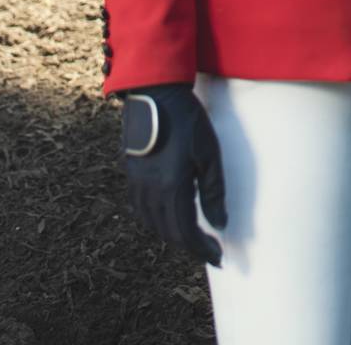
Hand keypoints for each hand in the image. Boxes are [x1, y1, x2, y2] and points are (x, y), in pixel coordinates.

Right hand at [121, 83, 226, 265]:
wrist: (155, 94)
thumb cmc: (187, 120)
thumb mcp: (209, 153)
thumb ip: (214, 191)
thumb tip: (220, 224)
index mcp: (172, 188)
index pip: (186, 233)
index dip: (202, 249)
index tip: (217, 257)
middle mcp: (150, 193)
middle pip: (169, 233)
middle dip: (190, 245)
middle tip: (209, 248)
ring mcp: (137, 185)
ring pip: (153, 224)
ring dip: (173, 234)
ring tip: (192, 234)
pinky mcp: (131, 175)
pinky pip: (141, 210)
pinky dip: (156, 221)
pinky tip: (168, 214)